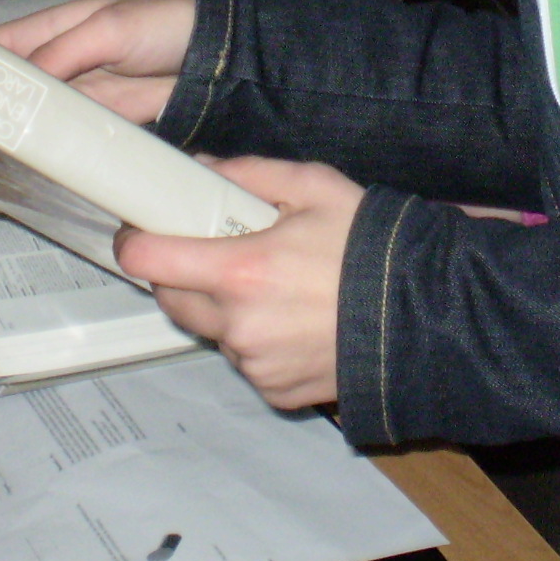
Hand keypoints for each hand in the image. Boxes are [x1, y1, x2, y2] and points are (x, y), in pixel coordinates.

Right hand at [0, 0, 199, 203]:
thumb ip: (64, 53)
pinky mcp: (97, 133)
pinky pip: (52, 154)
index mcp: (47, 32)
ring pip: (14, 135)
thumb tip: (20, 83)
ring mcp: (73, 105)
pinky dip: (23, 172)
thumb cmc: (165, 24)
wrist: (222, 55)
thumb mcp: (110, 28)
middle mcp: (53, 69)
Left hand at [116, 156, 361, 410]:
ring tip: (270, 285)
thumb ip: (248, 173)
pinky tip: (292, 318)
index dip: (135, 242)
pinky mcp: (276, 391)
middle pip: (171, 298)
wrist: (424, 315)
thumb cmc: (371, 247)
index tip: (137, 232)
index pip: (151, 260)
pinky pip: (245, 360)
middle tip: (212, 250)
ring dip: (220, 308)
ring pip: (210, 330)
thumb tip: (200, 169)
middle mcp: (239, 326)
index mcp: (241, 272)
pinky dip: (255, 339)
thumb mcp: (313, 187)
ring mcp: (256, 365)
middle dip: (179, 273)